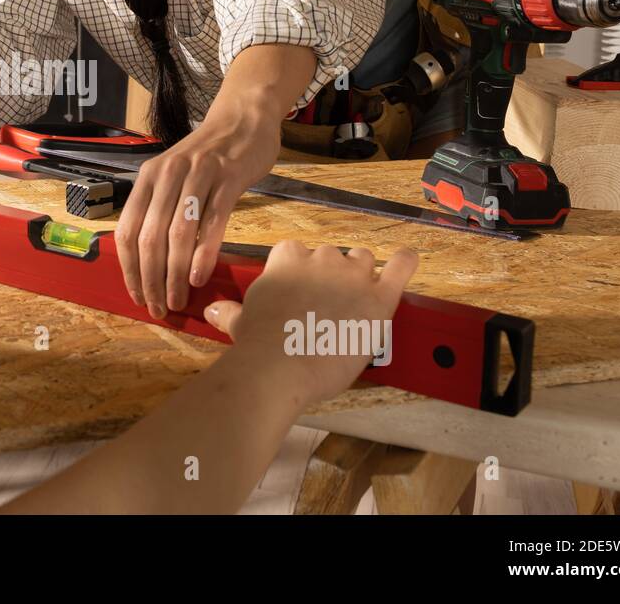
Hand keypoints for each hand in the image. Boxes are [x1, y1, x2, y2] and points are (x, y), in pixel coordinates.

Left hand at [114, 114, 280, 317]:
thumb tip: (150, 262)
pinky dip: (203, 252)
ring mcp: (198, 174)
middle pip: (149, 237)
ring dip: (175, 273)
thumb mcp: (173, 176)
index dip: (129, 269)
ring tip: (178, 299)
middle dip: (151, 279)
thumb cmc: (208, 156)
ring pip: (178, 233)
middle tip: (159, 307)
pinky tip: (199, 275)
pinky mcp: (228, 177)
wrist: (243, 118)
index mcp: (148, 178)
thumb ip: (161, 210)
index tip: (138, 295)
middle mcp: (167, 175)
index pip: (127, 231)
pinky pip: (212, 221)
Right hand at [204, 240, 415, 404]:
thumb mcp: (240, 323)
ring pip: (363, 259)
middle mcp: (321, 259)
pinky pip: (401, 266)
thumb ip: (231, 312)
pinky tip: (406, 261)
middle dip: (332, 275)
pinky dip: (406, 261)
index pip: (296, 252)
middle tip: (326, 306)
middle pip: (332, 255)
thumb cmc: (258, 346)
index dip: (300, 272)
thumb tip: (213, 310)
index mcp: (287, 259)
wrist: (280, 367)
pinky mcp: (379, 298)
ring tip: (355, 303)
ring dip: (361, 275)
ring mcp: (352, 276)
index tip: (299, 292)